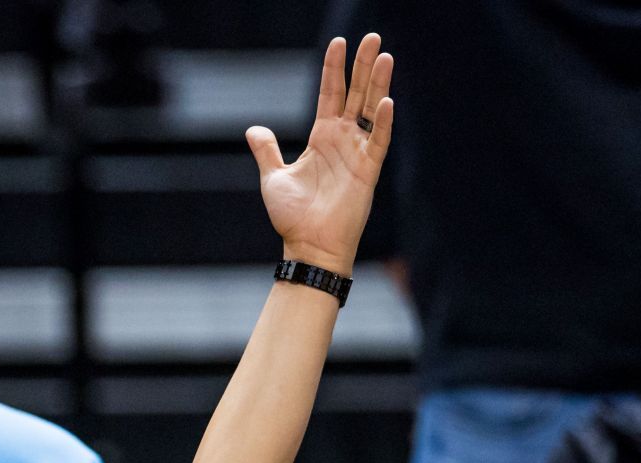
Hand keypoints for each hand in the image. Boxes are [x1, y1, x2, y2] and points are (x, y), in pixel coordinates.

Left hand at [246, 34, 393, 277]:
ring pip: (372, 110)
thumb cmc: (293, 217)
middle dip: (363, 66)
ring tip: (384, 56)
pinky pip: (379, 142)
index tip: (338, 43)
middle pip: (355, 94)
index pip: (330, 94)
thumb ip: (267, 151)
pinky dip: (383, 122)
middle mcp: (343, 140)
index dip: (334, 69)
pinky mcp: (368, 171)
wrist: (308, 246)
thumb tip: (253, 129)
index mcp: (321, 138)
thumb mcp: (273, 178)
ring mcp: (358, 153)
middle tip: (372, 38)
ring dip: (378, 83)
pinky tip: (387, 100)